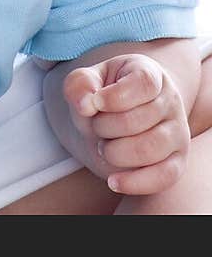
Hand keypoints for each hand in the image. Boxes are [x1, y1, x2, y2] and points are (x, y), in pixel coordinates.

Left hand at [62, 53, 190, 193]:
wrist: (118, 117)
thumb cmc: (103, 95)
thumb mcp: (88, 81)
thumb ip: (80, 85)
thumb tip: (85, 104)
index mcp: (150, 74)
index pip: (143, 83)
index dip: (115, 96)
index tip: (95, 102)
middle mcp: (170, 101)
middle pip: (140, 119)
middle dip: (106, 127)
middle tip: (96, 127)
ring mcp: (177, 133)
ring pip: (151, 149)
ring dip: (117, 153)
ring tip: (104, 148)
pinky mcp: (177, 162)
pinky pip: (163, 177)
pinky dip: (135, 182)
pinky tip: (113, 180)